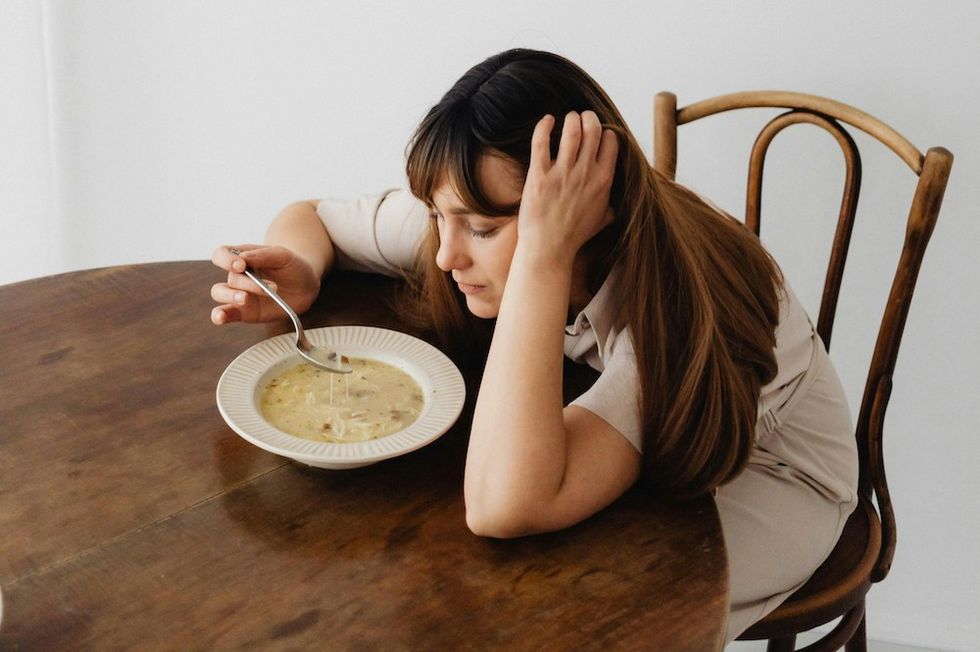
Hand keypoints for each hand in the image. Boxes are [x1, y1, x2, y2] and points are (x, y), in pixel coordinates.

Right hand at [210, 244, 319, 324]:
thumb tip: (242, 257)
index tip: (241, 265)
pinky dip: (220, 315)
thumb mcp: (282, 256)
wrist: (305, 287)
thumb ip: (263, 255)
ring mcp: (239, 294)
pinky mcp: (244, 312)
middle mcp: (237, 276)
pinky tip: (220, 318)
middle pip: (230, 277)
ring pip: (220, 293)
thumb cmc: (292, 266)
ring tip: (245, 299)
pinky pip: (226, 314)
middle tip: (270, 287)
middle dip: (246, 282)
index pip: (222, 254)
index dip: (226, 259)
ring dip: (230, 296)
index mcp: (242, 258)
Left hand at [516, 110, 617, 267]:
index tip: (598, 133)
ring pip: (571, 131)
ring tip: (568, 117)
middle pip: (593, 130)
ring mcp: (562, 174)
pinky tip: (547, 120)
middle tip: (583, 117)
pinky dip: (544, 126)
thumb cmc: (575, 236)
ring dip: (571, 119)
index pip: (611, 142)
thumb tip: (618, 199)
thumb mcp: (603, 219)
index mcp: (604, 181)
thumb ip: (611, 203)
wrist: (549, 249)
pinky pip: (541, 142)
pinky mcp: (539, 176)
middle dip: (589, 118)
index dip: (605, 133)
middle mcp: (586, 173)